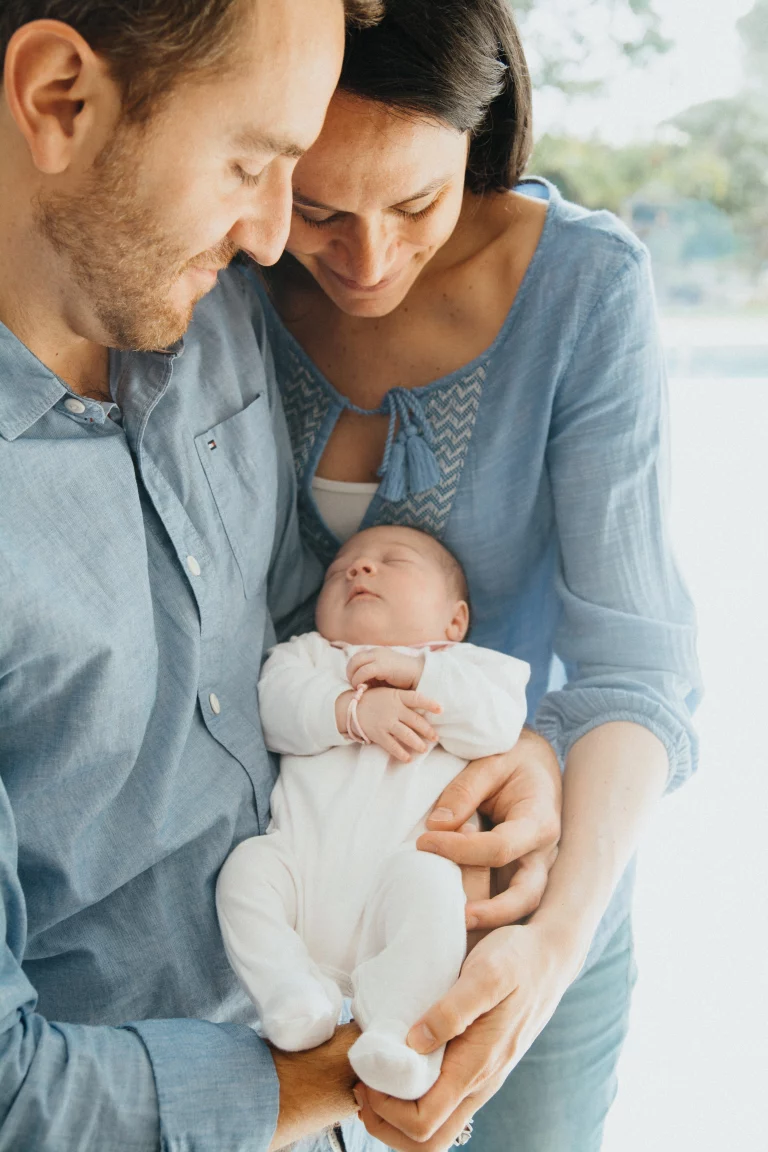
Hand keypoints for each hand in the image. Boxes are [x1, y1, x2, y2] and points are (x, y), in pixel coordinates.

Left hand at [347, 648, 425, 689]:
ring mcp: (378, 657)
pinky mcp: (381, 665)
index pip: (356, 658)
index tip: (356, 682)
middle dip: (350, 673)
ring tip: (358, 688)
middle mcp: (376, 652)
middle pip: (353, 660)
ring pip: (355, 664)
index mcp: (377, 652)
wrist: (420, 676)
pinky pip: (363, 672)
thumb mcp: (384, 675)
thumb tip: (358, 684)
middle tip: (354, 686)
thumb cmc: (403, 679)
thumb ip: (372, 676)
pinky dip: (358, 681)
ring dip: (353, 678)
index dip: (352, 670)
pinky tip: (362, 688)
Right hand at [354, 687, 441, 761]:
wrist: (350, 707)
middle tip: (435, 737)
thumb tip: (423, 711)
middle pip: (415, 720)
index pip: (416, 698)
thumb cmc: (374, 700)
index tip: (441, 709)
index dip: (429, 703)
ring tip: (423, 749)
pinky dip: (401, 753)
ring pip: (406, 735)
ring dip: (417, 743)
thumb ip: (404, 700)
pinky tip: (408, 758)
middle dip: (427, 730)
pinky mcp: (378, 734)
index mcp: (397, 696)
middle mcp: (393, 709)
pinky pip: (392, 745)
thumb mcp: (388, 693)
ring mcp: (385, 722)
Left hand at [354, 922, 580, 1151]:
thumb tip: (415, 1043)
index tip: (365, 1077)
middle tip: (362, 1087)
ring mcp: (480, 1078)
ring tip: (374, 1080)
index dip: (387, 1110)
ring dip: (398, 1115)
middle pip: (429, 1141)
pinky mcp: (478, 1066)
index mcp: (477, 1066)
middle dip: (387, 1125)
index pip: (425, 1121)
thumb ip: (452, 1011)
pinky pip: (445, 1102)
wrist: (550, 957)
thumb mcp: (485, 974)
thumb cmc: (517, 961)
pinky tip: (399, 1065)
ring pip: (436, 1126)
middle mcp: (479, 1082)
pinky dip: (414, 1097)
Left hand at [418, 730, 561, 928]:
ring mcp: (538, 865)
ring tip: (453, 924)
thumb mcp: (489, 762)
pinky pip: (512, 899)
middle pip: (527, 894)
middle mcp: (544, 850)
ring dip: (492, 919)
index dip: (459, 850)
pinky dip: (490, 911)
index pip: (500, 847)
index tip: (423, 842)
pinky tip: (460, 915)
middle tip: (455, 916)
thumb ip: (464, 791)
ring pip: (523, 906)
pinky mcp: (526, 872)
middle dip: (492, 912)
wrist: (537, 763)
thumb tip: (436, 826)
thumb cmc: (513, 759)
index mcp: (538, 819)